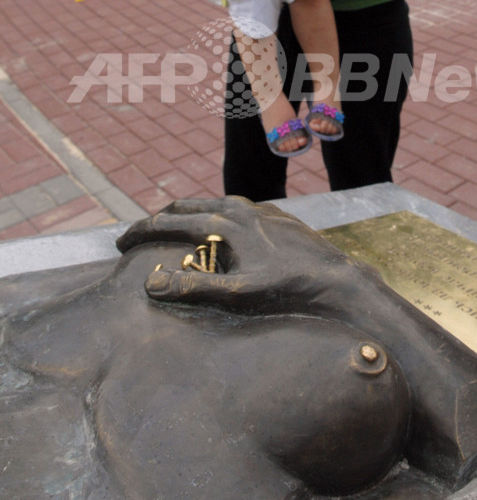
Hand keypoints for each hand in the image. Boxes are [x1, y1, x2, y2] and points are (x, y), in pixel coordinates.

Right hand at [117, 197, 352, 311]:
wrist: (334, 278)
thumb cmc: (285, 289)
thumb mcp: (235, 294)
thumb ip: (192, 287)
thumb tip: (150, 282)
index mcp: (223, 223)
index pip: (169, 222)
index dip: (140, 231)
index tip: (120, 244)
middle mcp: (237, 208)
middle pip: (185, 206)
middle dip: (158, 220)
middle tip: (137, 237)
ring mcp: (257, 209)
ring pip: (209, 204)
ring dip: (184, 216)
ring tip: (168, 232)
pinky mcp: (272, 214)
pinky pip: (230, 209)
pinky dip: (209, 217)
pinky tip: (212, 234)